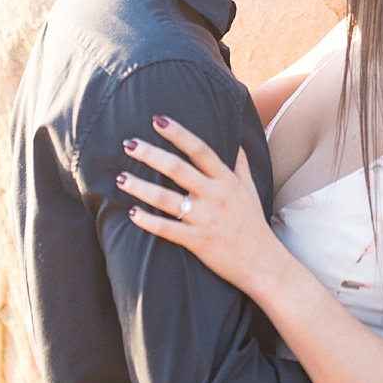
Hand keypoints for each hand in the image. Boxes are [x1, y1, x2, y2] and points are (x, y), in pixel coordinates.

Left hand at [118, 116, 286, 295]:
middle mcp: (216, 196)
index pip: (200, 150)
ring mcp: (205, 219)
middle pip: (178, 169)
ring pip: (166, 199)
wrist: (263, 263)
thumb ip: (241, 165)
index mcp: (227, 181)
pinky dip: (147, 221)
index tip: (157, 120)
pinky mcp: (197, 241)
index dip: (178, 133)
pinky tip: (130, 213)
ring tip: (120, 178)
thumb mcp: (251, 190)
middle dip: (151, 154)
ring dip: (140, 187)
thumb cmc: (253, 224)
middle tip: (128, 144)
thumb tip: (235, 141)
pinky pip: (166, 229)